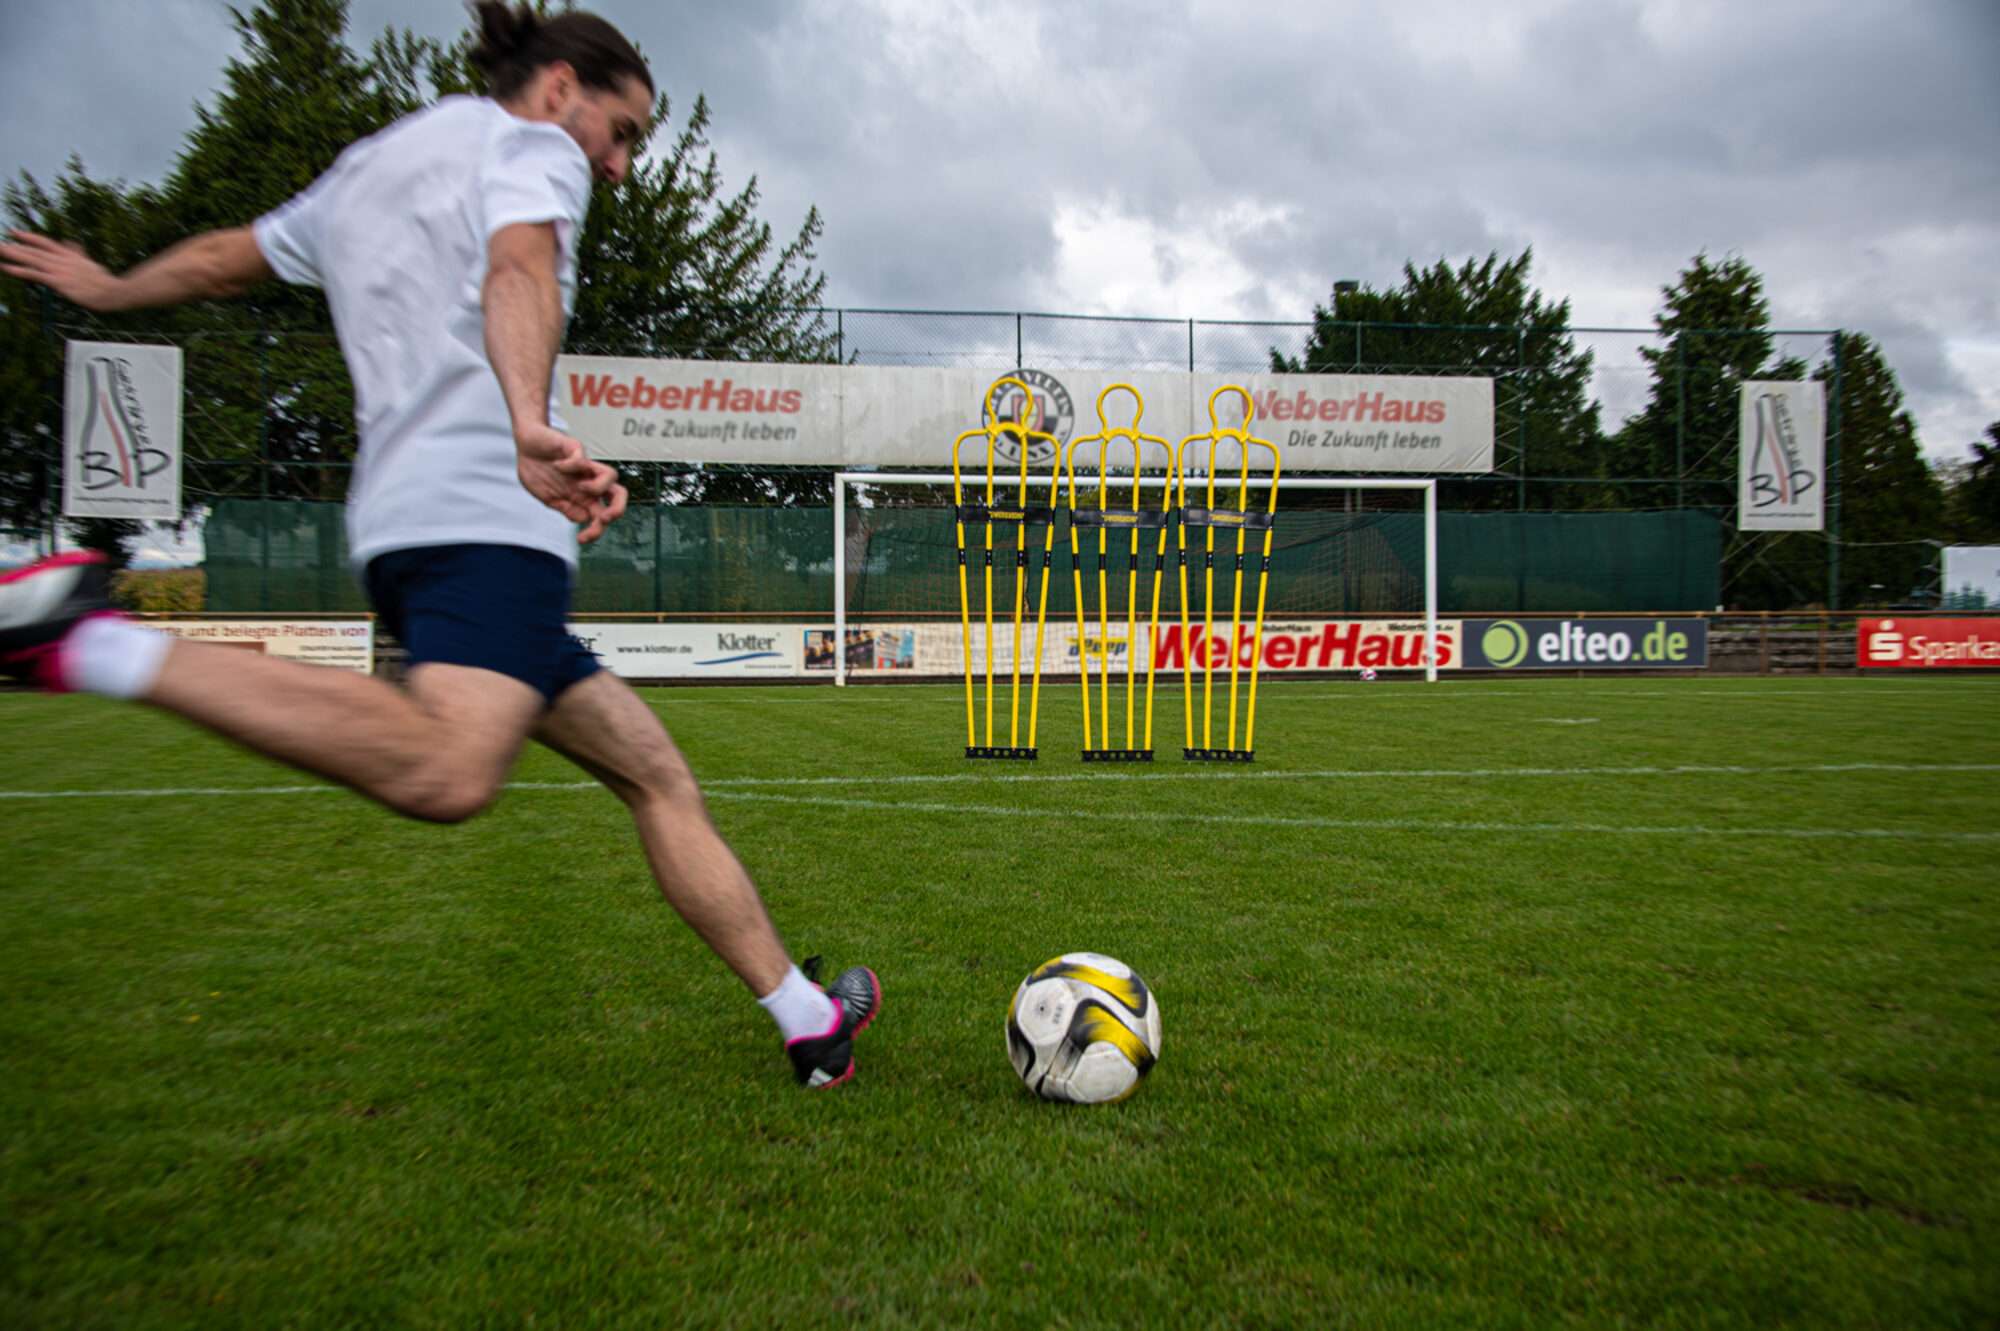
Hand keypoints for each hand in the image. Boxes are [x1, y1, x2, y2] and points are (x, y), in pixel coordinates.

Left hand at [0, 230, 118, 308]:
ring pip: (32, 260)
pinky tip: (8, 268)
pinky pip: (35, 275)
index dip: (29, 237)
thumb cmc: (104, 281)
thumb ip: (77, 252)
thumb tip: (71, 242)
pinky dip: (20, 271)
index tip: (14, 232)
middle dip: (15, 246)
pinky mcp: (59, 282)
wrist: (114, 291)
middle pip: (34, 251)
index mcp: (69, 255)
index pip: (46, 243)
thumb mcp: (90, 263)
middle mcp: (62, 260)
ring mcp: (60, 270)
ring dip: (13, 255)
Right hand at [515, 421, 627, 544]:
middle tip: (603, 518)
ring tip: (578, 487)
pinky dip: (569, 465)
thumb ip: (565, 508)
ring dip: (597, 487)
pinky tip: (556, 466)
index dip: (596, 531)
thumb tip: (583, 518)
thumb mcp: (548, 497)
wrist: (526, 444)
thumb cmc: (537, 469)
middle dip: (617, 510)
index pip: (601, 516)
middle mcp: (587, 482)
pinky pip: (583, 459)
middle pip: (619, 496)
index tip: (581, 540)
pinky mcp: (575, 449)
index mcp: (582, 497)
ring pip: (612, 476)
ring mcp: (584, 466)